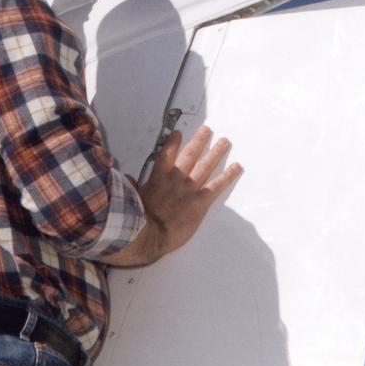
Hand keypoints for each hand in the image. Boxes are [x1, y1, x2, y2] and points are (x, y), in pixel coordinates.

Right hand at [100, 125, 241, 265]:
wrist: (149, 234)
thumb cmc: (138, 219)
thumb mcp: (132, 199)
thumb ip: (133, 186)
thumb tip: (128, 179)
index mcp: (158, 177)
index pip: (167, 154)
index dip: (173, 142)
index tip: (178, 133)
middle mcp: (176, 178)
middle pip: (190, 155)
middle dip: (199, 141)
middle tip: (207, 130)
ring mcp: (189, 188)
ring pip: (205, 165)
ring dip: (216, 152)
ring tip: (225, 142)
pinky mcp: (200, 201)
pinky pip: (217, 185)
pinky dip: (228, 175)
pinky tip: (236, 167)